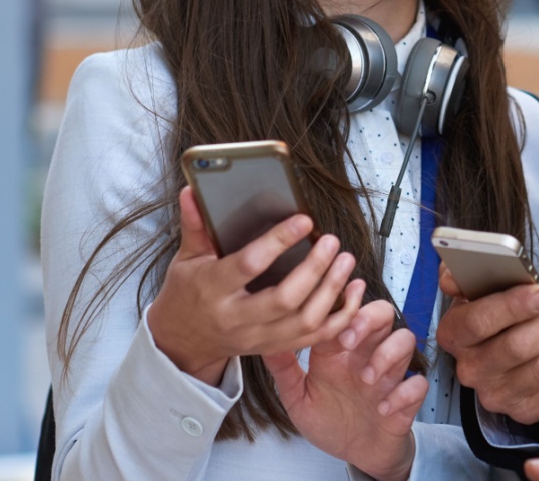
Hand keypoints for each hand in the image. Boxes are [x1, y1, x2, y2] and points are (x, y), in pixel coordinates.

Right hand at [148, 187, 364, 383]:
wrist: (184, 341)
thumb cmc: (188, 292)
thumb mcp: (186, 259)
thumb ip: (195, 225)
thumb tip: (192, 190)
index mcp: (214, 290)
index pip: (250, 265)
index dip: (279, 241)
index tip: (305, 220)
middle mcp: (237, 318)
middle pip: (285, 299)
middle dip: (314, 269)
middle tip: (332, 241)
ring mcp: (259, 337)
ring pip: (305, 321)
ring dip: (332, 290)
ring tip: (346, 259)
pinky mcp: (276, 347)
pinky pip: (316, 337)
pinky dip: (341, 315)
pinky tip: (353, 289)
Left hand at [265, 301, 427, 480]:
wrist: (356, 453)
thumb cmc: (330, 420)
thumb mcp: (298, 398)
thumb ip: (284, 370)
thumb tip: (262, 343)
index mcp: (341, 351)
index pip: (348, 311)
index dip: (343, 304)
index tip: (329, 312)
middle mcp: (367, 355)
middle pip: (383, 313)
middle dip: (369, 319)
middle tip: (349, 341)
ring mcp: (389, 374)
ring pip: (405, 339)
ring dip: (388, 354)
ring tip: (367, 379)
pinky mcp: (406, 398)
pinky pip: (417, 383)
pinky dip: (403, 393)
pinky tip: (383, 408)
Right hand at [434, 264, 538, 423]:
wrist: (506, 346)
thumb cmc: (496, 310)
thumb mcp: (477, 286)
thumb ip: (464, 272)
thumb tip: (451, 278)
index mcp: (454, 335)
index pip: (479, 322)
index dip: (515, 307)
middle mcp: (471, 370)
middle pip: (518, 347)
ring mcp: (498, 396)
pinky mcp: (525, 411)